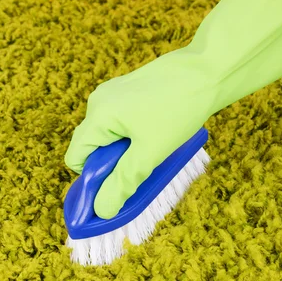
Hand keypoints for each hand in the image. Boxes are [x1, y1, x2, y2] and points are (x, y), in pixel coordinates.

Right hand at [65, 46, 216, 218]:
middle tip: (144, 163)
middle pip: (91, 145)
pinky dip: (131, 133)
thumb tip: (101, 210)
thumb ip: (122, 182)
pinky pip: (118, 120)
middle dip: (112, 163)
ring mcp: (112, 92)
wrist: (206, 70)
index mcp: (98, 114)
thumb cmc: (179, 108)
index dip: (93, 179)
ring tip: (155, 144)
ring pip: (106, 133)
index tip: (120, 185)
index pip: (75, 158)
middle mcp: (98, 100)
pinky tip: (157, 129)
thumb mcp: (151, 152)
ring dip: (124, 148)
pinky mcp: (126, 89)